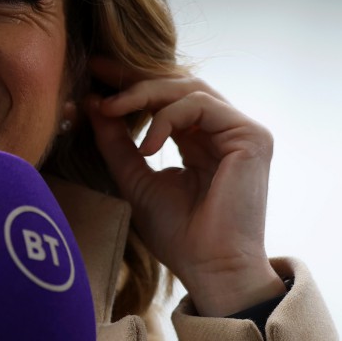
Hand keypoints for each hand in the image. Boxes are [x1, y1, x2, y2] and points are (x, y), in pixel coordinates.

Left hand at [85, 57, 286, 317]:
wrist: (211, 269)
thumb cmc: (178, 235)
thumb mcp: (135, 180)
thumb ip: (116, 143)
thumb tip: (90, 103)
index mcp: (200, 140)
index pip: (165, 98)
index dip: (130, 83)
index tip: (92, 73)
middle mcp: (223, 131)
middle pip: (177, 84)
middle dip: (133, 77)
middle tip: (96, 71)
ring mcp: (240, 131)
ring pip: (188, 88)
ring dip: (144, 94)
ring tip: (110, 109)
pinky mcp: (251, 135)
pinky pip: (201, 105)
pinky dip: (167, 118)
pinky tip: (147, 146)